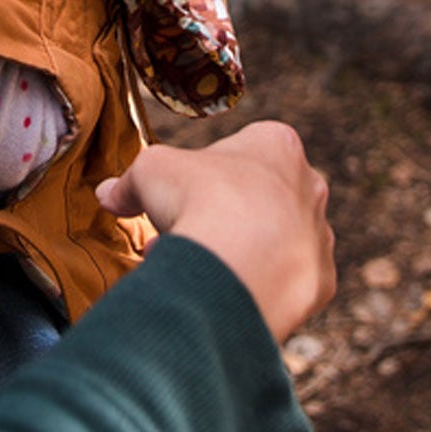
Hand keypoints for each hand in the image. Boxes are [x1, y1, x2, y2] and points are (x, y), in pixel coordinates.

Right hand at [96, 120, 334, 342]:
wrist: (238, 268)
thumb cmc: (199, 200)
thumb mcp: (147, 171)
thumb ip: (129, 181)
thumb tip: (108, 194)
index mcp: (277, 144)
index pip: (242, 146)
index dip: (204, 168)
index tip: (180, 188)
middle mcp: (310, 187)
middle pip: (260, 194)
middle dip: (222, 210)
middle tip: (184, 227)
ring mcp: (320, 236)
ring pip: (274, 238)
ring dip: (239, 247)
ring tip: (195, 263)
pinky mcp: (322, 283)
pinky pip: (285, 280)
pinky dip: (256, 282)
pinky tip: (221, 287)